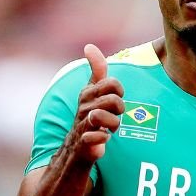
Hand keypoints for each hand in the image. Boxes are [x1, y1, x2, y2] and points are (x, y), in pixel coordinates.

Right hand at [67, 44, 124, 164]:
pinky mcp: (84, 144)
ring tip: (110, 128)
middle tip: (115, 116)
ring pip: (101, 117)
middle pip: (112, 100)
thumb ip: (96, 70)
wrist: (75, 149)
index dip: (119, 91)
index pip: (111, 83)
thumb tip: (89, 46)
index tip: (116, 99)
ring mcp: (82, 125)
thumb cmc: (88, 118)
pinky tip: (103, 139)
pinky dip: (101, 139)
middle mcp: (83, 107)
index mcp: (87, 94)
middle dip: (120, 109)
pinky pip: (94, 139)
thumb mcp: (92, 93)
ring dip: (113, 124)